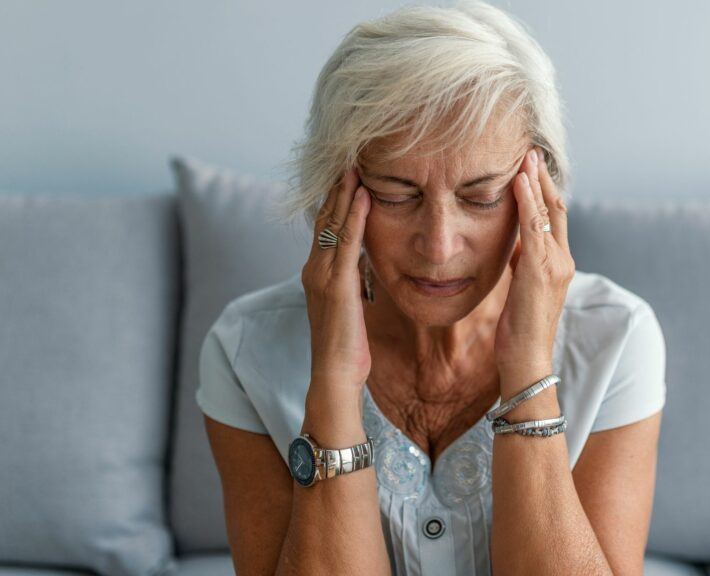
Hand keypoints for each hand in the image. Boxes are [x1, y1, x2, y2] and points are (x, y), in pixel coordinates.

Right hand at [300, 167, 372, 392]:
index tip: (347, 174)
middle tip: (349, 157)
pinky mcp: (336, 284)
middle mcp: (314, 268)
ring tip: (355, 165)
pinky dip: (355, 216)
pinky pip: (347, 242)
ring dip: (345, 192)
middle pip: (325, 218)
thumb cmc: (347, 345)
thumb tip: (362, 261)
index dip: (335, 199)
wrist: (335, 374)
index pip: (325, 227)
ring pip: (333, 224)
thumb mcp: (350, 304)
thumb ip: (352, 280)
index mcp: (317, 272)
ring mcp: (322, 275)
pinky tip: (363, 195)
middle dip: (337, 187)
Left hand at [495, 147, 573, 394]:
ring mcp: (555, 265)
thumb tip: (513, 244)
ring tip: (526, 156)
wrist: (527, 361)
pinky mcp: (541, 271)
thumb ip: (522, 264)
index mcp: (558, 264)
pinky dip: (527, 202)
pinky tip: (519, 182)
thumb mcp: (520, 289)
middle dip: (544, 178)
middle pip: (557, 208)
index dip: (544, 191)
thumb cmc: (519, 331)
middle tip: (531, 151)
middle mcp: (563, 260)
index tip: (531, 167)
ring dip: (536, 182)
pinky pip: (535, 228)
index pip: (555, 219)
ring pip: (549, 213)